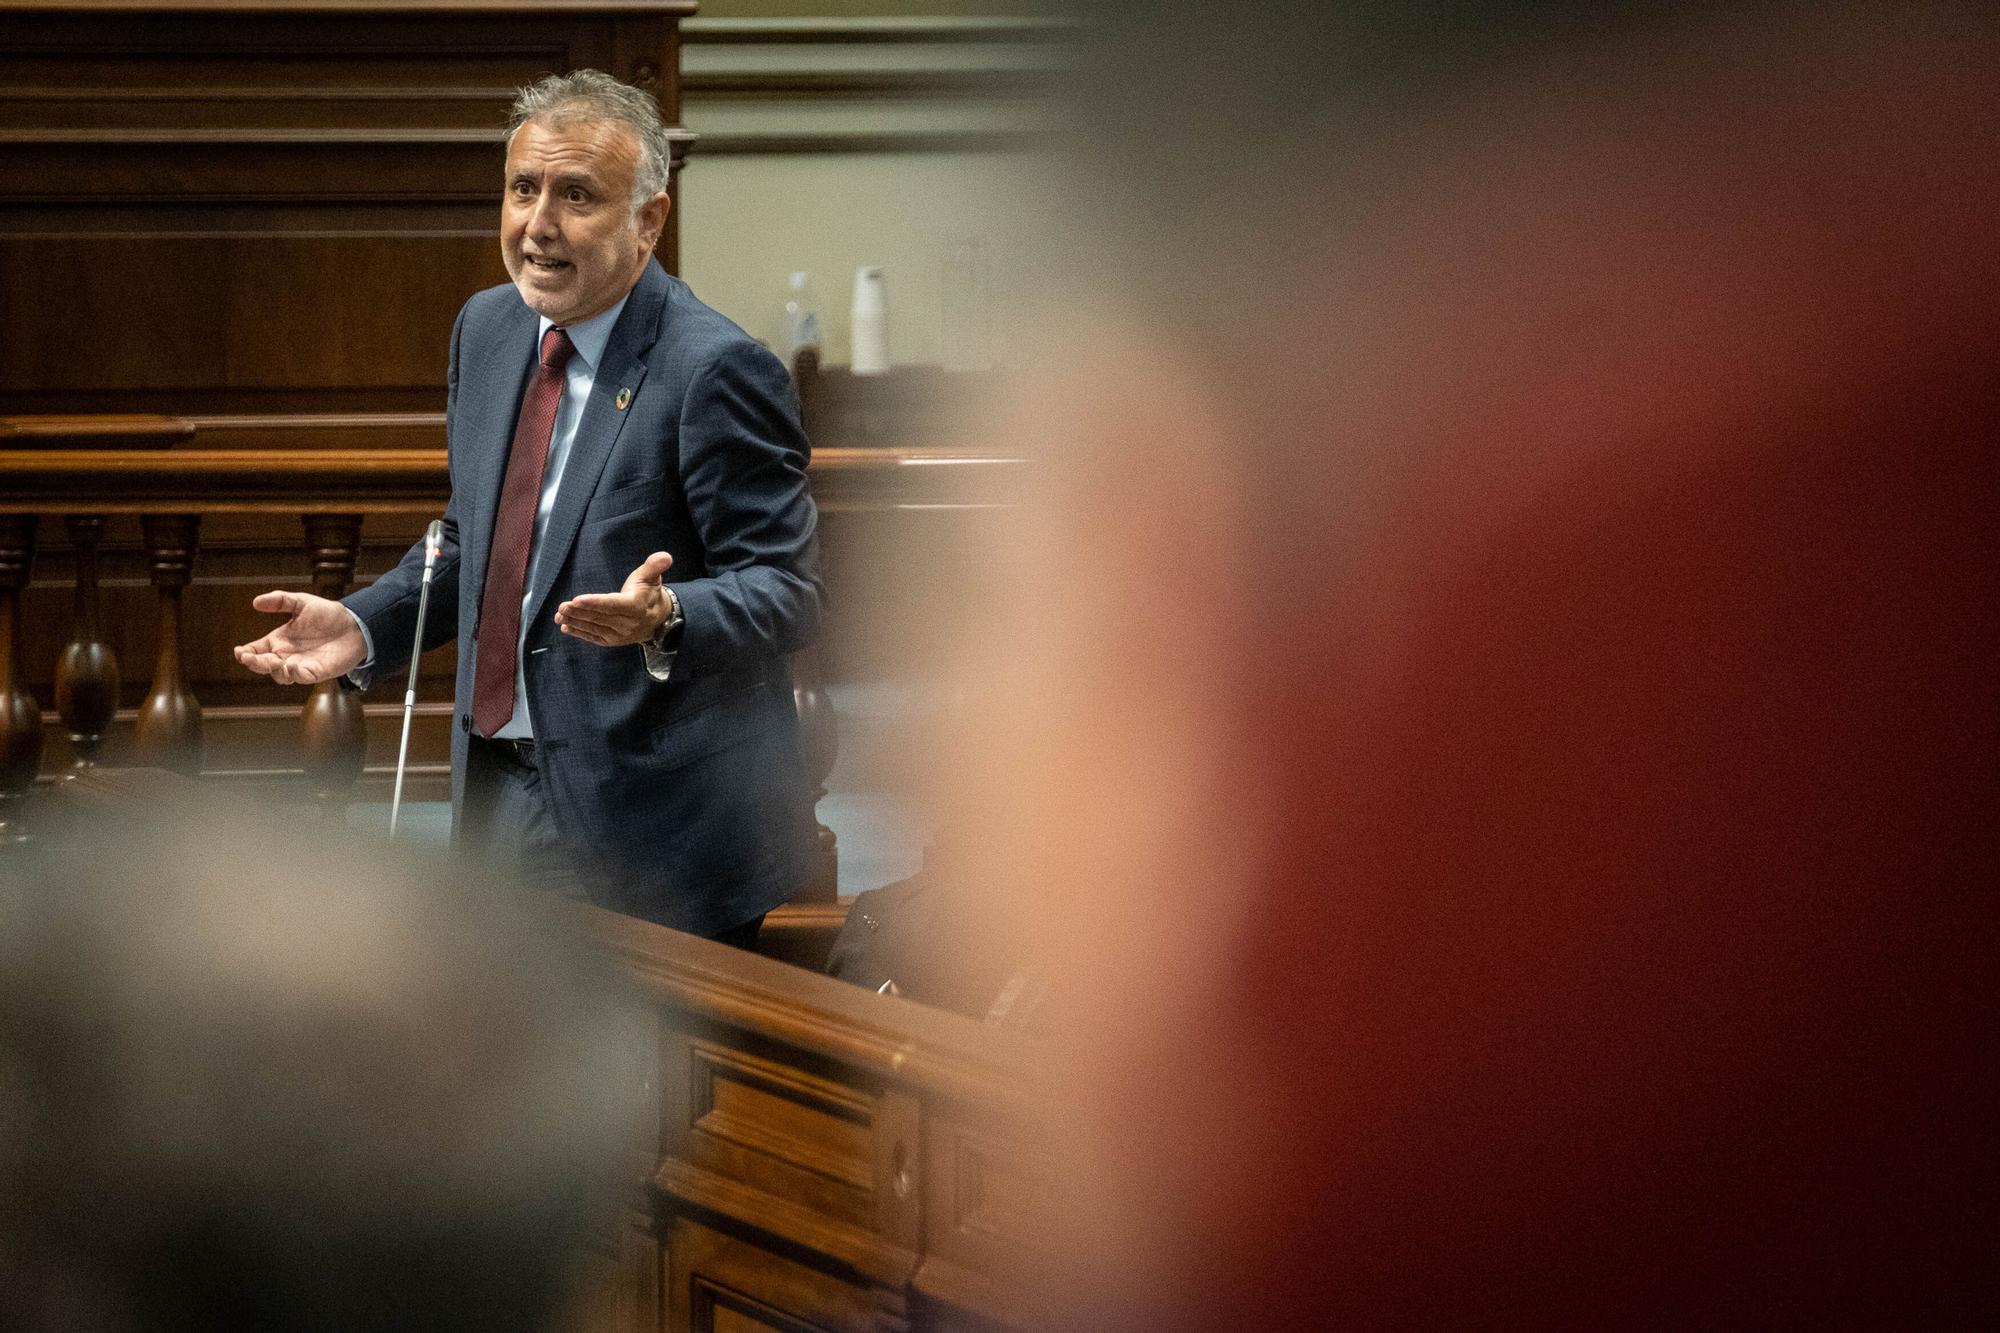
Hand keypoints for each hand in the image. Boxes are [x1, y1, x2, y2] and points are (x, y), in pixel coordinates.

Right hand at [233, 591, 366, 684]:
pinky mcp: (316, 672)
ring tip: (274, 660)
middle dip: (254, 664)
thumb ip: (280, 601)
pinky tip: (292, 666)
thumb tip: (256, 602)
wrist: (354, 624)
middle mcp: (287, 655)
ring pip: (280, 676)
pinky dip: (294, 675)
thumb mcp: (301, 603)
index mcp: (279, 641)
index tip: (239, 651)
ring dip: (273, 671)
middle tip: (250, 658)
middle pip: (263, 666)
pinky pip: (301, 678)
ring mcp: (301, 665)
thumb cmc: (326, 614)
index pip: (256, 650)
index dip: (245, 653)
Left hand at [555, 552, 675, 646]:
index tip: (577, 599)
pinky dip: (580, 633)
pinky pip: (594, 637)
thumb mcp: (652, 577)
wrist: (658, 619)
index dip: (595, 602)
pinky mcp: (612, 641)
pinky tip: (566, 627)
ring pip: (594, 627)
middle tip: (562, 607)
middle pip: (600, 617)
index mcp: (636, 606)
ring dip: (575, 622)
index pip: (613, 604)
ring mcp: (620, 635)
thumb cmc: (649, 593)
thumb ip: (655, 566)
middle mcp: (628, 623)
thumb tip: (665, 556)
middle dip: (579, 612)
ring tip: (559, 615)